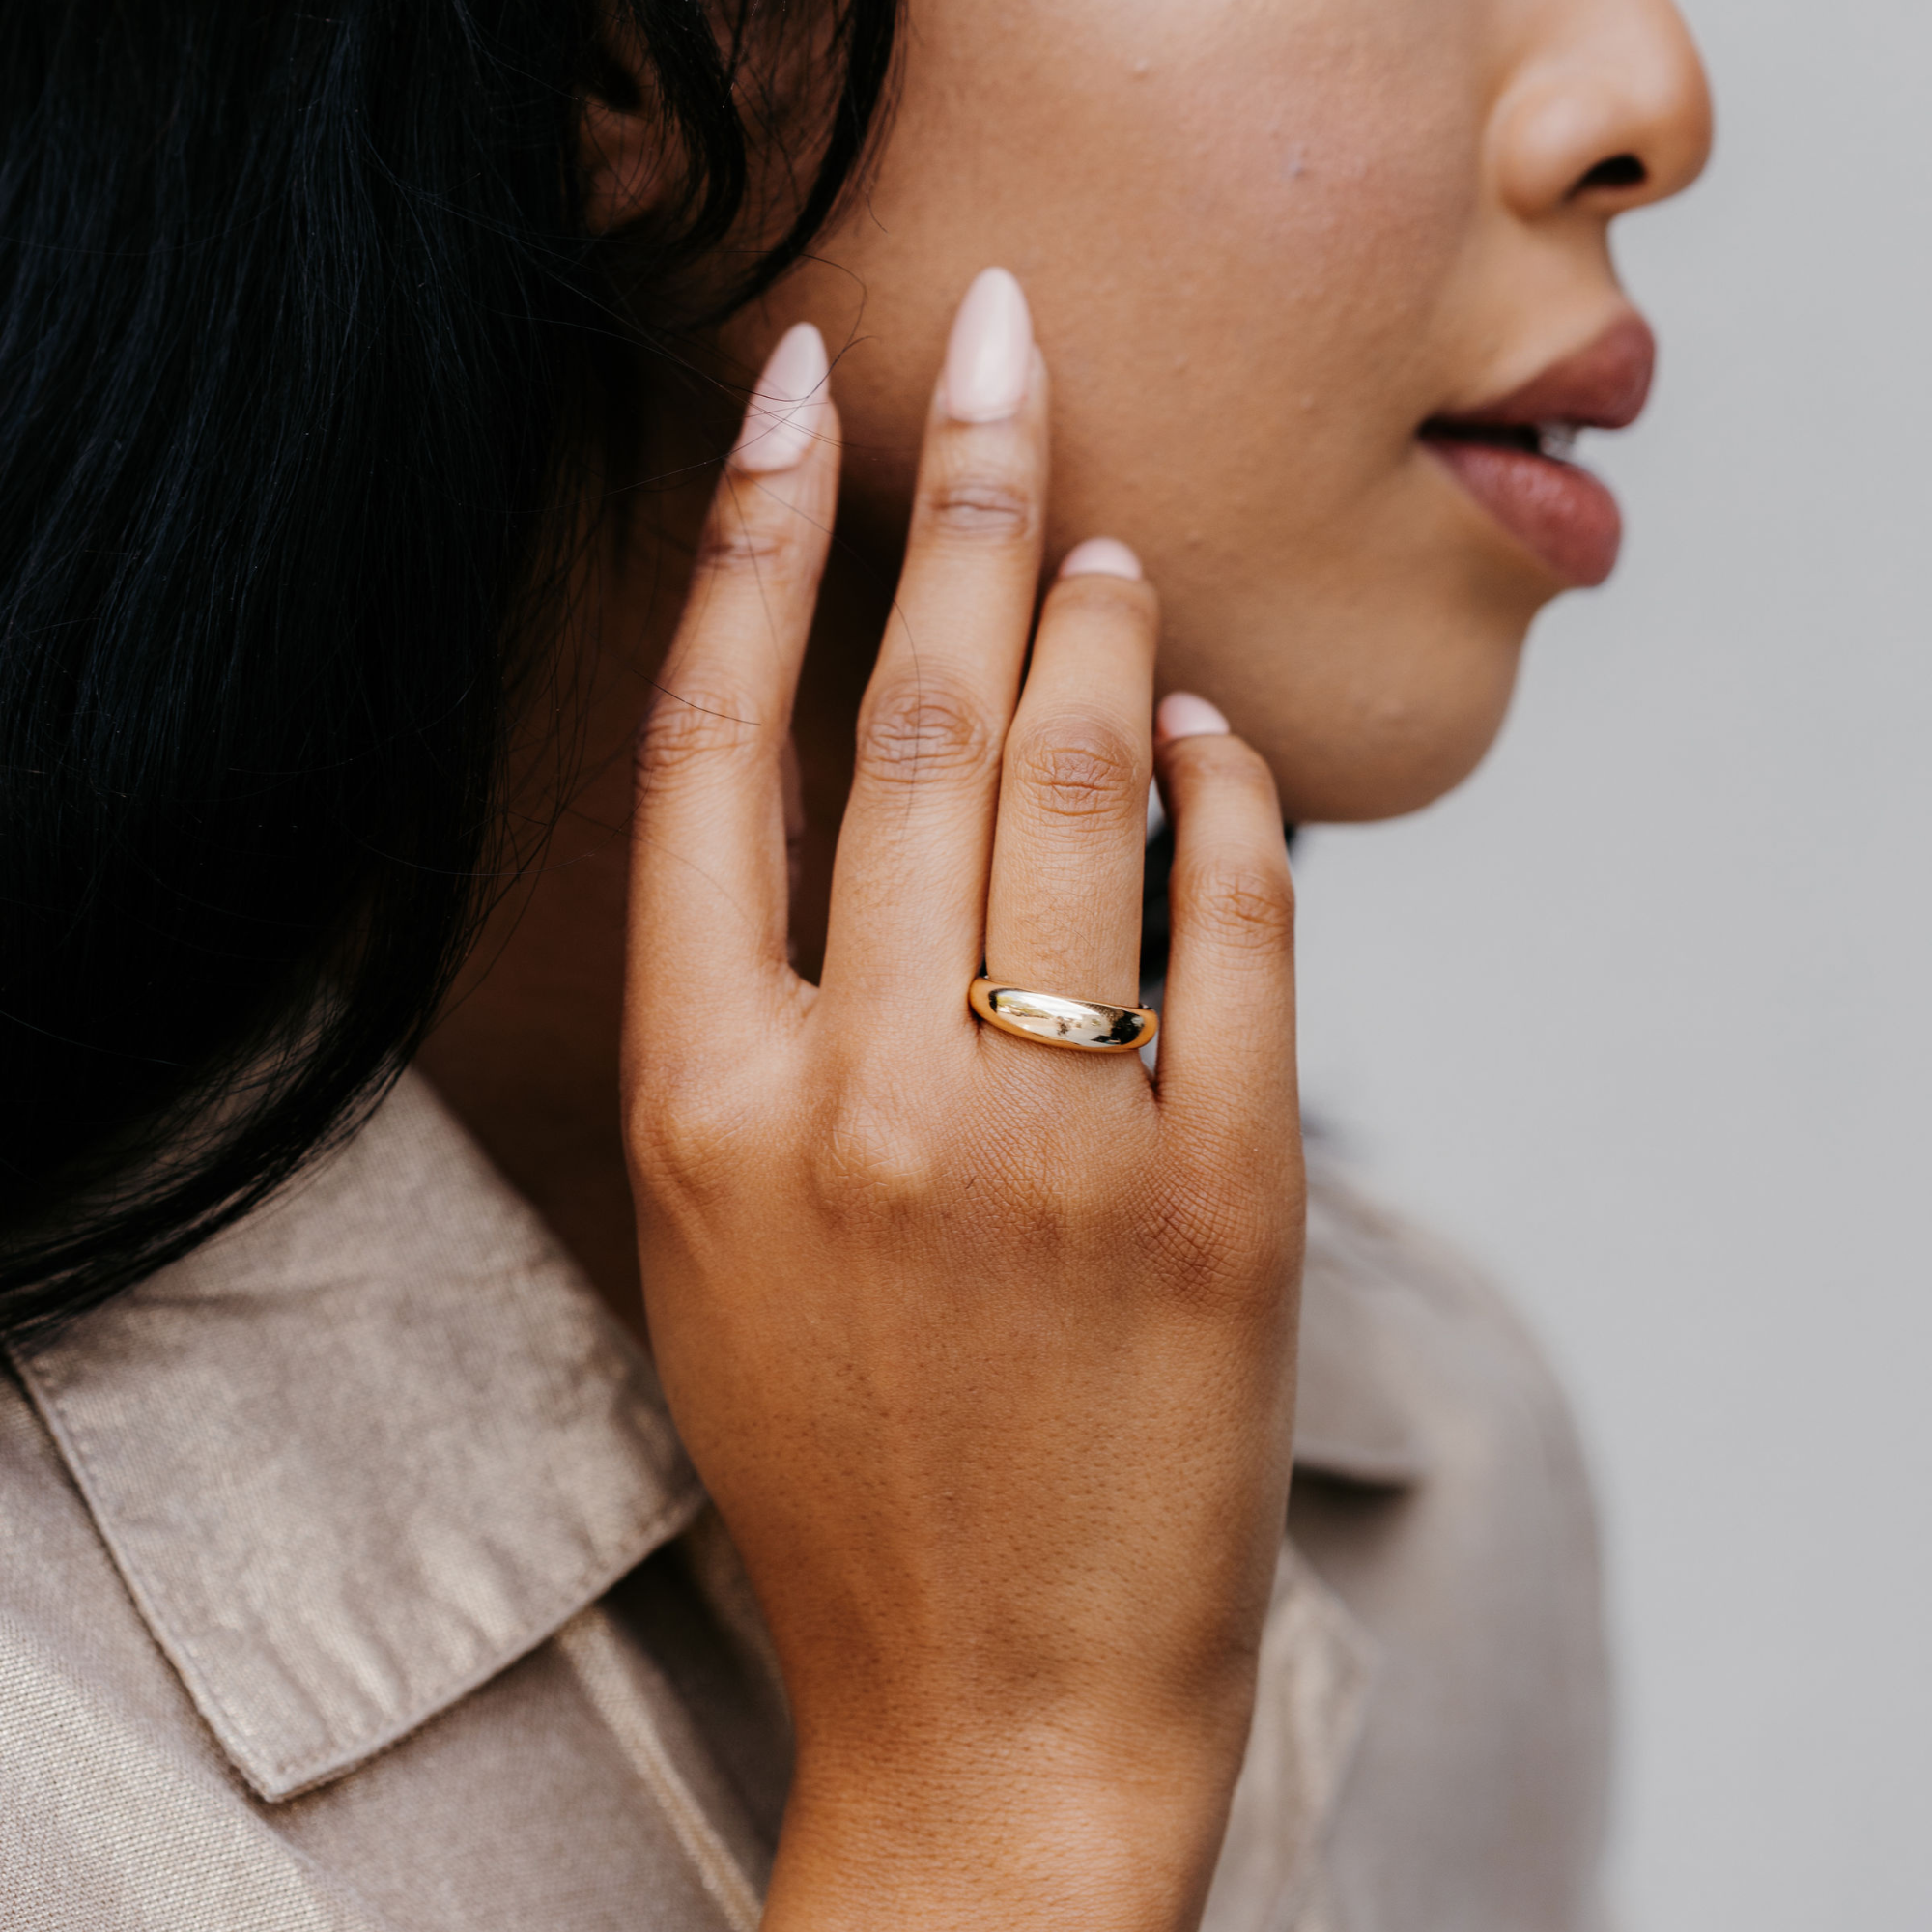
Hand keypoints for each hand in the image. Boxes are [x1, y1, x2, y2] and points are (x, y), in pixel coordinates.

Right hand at [623, 271, 1302, 1930]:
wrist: (996, 1704)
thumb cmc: (838, 1470)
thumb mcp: (720, 1238)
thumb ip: (764, 1009)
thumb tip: (869, 777)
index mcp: (705, 1103)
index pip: (717, 746)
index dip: (759, 540)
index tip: (805, 395)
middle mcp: (864, 1097)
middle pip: (912, 714)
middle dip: (965, 496)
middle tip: (1009, 352)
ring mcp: (1052, 1140)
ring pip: (1077, 783)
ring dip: (1098, 626)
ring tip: (1105, 542)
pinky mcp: (1226, 1187)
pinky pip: (1243, 917)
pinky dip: (1234, 793)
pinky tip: (1212, 728)